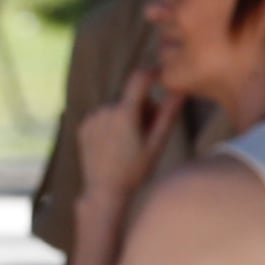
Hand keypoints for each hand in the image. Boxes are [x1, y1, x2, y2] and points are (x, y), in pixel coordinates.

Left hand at [76, 67, 186, 212]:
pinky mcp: (83, 126)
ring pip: (117, 107)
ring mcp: (91, 118)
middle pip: (131, 98)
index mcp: (124, 113)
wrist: (105, 191)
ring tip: (129, 143)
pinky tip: (114, 145)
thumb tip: (181, 90)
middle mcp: (104, 110)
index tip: (162, 75)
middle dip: (143, 108)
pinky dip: (112, 124)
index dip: (152, 73)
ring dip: (127, 117)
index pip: (139, 79)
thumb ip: (169, 114)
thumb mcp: (157, 143)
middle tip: (148, 133)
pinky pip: (103, 116)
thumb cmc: (136, 170)